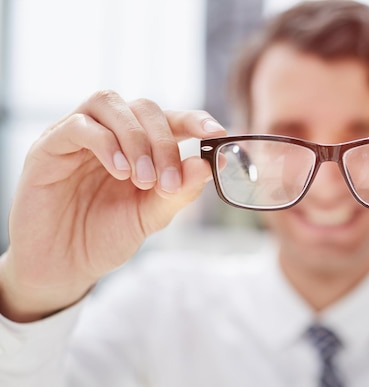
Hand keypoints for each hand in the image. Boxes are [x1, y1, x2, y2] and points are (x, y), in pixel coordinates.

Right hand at [0, 90, 225, 321]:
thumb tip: (208, 165)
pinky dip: (106, 143)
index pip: (169, 118)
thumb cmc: (106, 236)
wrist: (63, 266)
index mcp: (139, 146)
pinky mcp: (49, 146)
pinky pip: (78, 125)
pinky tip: (119, 171)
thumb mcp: (150, 216)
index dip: (194, 119)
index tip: (217, 133)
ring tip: (142, 179)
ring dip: (135, 139)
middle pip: (143, 107)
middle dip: (163, 141)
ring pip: (110, 104)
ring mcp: (78, 135)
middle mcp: (110, 133)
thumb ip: (178, 191)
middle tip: (168, 180)